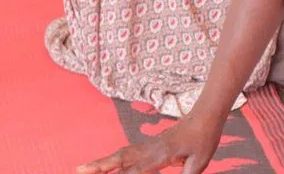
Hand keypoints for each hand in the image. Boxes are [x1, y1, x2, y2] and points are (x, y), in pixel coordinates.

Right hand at [78, 114, 223, 173]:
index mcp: (160, 155)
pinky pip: (127, 152)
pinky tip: (104, 164)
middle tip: (78, 171)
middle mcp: (149, 150)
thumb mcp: (199, 162)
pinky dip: (112, 159)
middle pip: (120, 160)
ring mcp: (148, 146)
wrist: (205, 116)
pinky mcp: (149, 144)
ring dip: (100, 162)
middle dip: (99, 167)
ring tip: (81, 168)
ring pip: (120, 154)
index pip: (135, 172)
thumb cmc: (204, 139)